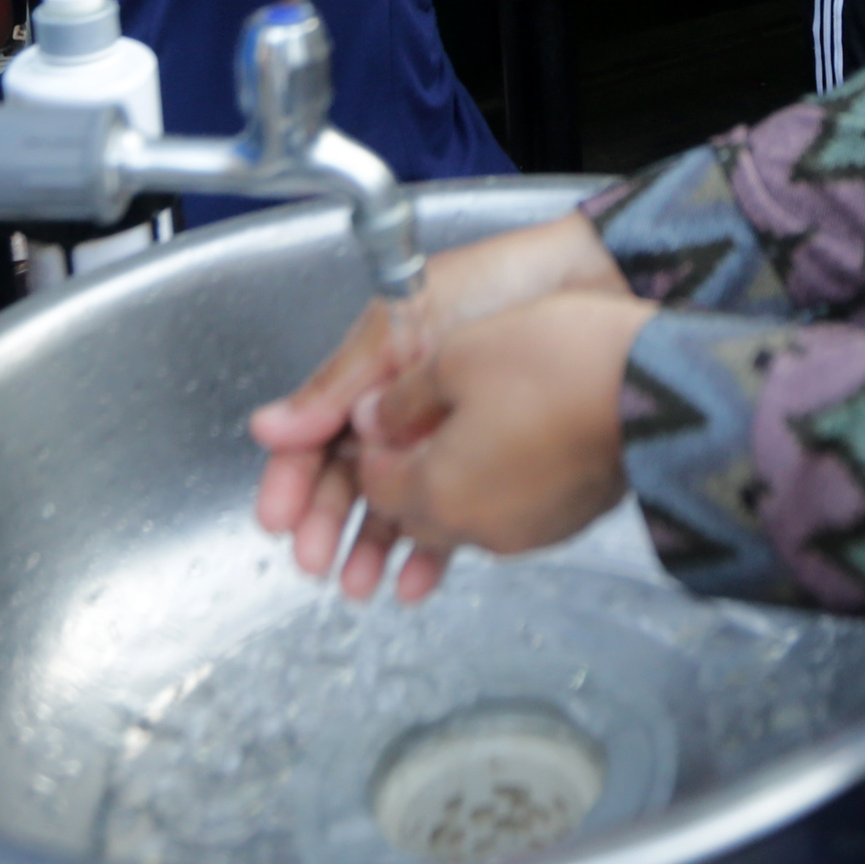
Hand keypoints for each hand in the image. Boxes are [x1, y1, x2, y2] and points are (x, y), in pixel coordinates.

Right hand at [249, 213, 628, 597]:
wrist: (595, 280)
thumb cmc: (499, 285)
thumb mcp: (403, 326)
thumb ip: (339, 384)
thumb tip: (269, 429)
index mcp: (377, 373)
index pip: (318, 435)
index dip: (295, 479)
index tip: (281, 520)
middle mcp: (407, 408)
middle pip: (353, 476)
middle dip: (330, 522)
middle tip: (317, 563)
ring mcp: (451, 435)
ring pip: (400, 501)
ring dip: (376, 544)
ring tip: (362, 583)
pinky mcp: (497, 458)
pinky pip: (457, 510)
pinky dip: (434, 548)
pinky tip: (418, 578)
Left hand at [349, 290, 660, 581]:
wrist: (662, 387)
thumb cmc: (559, 364)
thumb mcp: (457, 356)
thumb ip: (400, 398)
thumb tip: (368, 421)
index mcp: (437, 491)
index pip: (372, 485)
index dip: (369, 447)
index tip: (380, 412)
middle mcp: (477, 528)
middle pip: (414, 511)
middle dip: (404, 475)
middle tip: (412, 428)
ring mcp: (527, 532)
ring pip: (465, 514)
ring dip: (454, 481)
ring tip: (468, 430)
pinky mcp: (568, 521)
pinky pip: (513, 510)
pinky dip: (501, 484)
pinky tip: (516, 441)